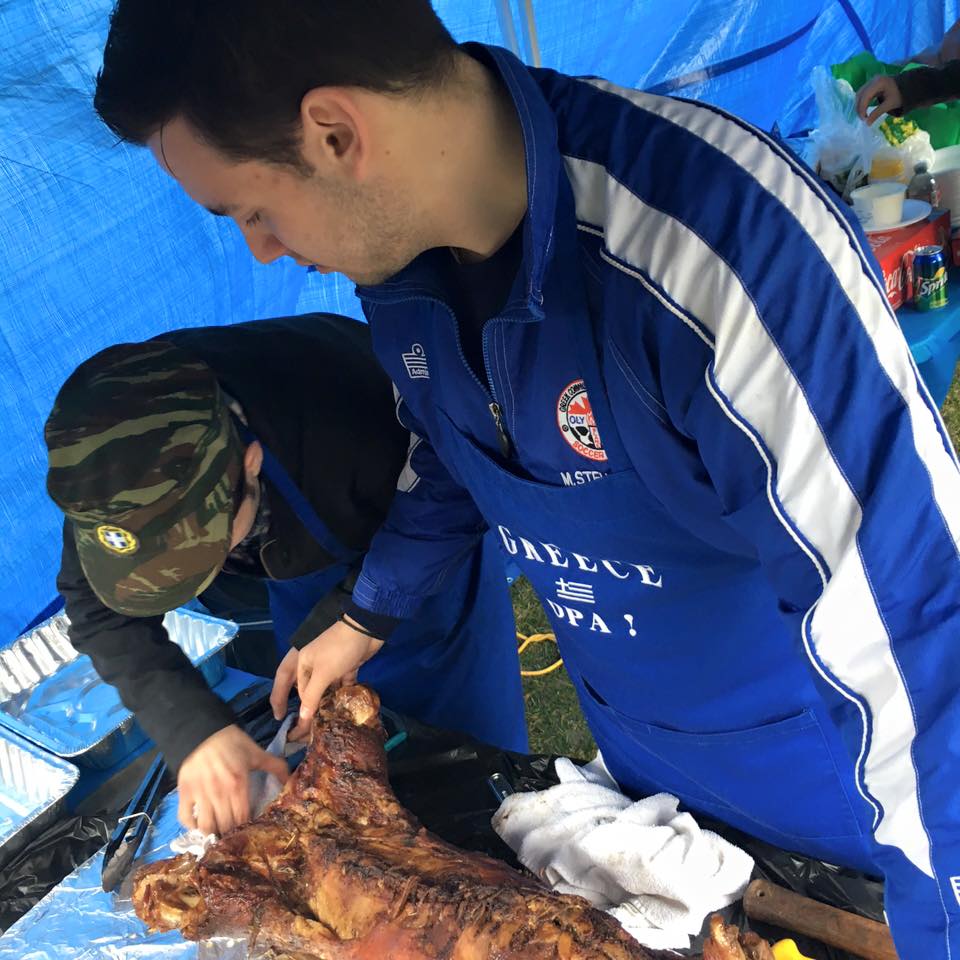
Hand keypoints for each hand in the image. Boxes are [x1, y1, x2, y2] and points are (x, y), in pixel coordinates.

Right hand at [177, 724, 288, 835]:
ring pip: (206, 827)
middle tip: (235, 832)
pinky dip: (192, 825)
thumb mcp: (256, 753)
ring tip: (219, 830)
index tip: (249, 826)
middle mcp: (218, 794)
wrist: (203, 730)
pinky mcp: (185, 793)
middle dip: (232, 832)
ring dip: (213, 832)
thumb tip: (290, 781)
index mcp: (238, 785)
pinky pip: (185, 818)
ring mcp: (200, 795)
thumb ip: (275, 767)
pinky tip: (200, 823)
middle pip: (226, 826)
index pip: (243, 819)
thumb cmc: (232, 742)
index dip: (247, 826)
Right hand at [270, 619, 382, 739]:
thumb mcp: (323, 673)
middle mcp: (316, 664)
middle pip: (313, 690)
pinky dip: (345, 694)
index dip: (300, 707)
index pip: (299, 690)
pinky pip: (344, 684)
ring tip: (332, 723)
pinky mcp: (349, 666)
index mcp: (304, 663)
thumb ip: (312, 696)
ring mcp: (333, 665)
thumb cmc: (338, 650)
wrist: (366, 629)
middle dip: (315, 707)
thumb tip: (302, 718)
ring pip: (330, 688)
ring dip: (331, 702)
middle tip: (317, 728)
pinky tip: (347, 709)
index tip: (300, 727)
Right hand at [856, 75, 902, 124]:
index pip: (865, 96)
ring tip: (863, 115)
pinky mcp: (870, 84)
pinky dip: (861, 102)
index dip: (862, 109)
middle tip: (862, 118)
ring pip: (859, 94)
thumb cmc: (899, 94)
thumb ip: (877, 113)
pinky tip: (864, 109)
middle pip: (859, 95)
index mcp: (878, 83)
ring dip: (859, 105)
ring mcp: (871, 81)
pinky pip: (862, 94)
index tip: (864, 119)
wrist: (907, 86)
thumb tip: (867, 123)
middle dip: (859, 108)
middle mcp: (872, 80)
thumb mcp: (890, 104)